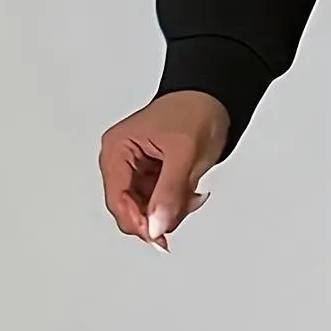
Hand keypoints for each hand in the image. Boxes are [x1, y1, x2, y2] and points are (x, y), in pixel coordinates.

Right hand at [98, 91, 228, 249]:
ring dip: (173, 208)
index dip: (138, 221)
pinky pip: (160, 201)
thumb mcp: (184, 154)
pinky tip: (191, 191)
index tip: (160, 233)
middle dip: (160, 213)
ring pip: (148, 209)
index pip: (117, 200)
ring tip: (192, 193)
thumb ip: (170, 193)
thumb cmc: (195, 111)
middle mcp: (121, 161)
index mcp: (117, 150)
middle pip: (131, 208)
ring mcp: (136, 168)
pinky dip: (177, 202)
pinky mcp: (153, 174)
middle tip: (184, 205)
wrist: (213, 97)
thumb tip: (156, 226)